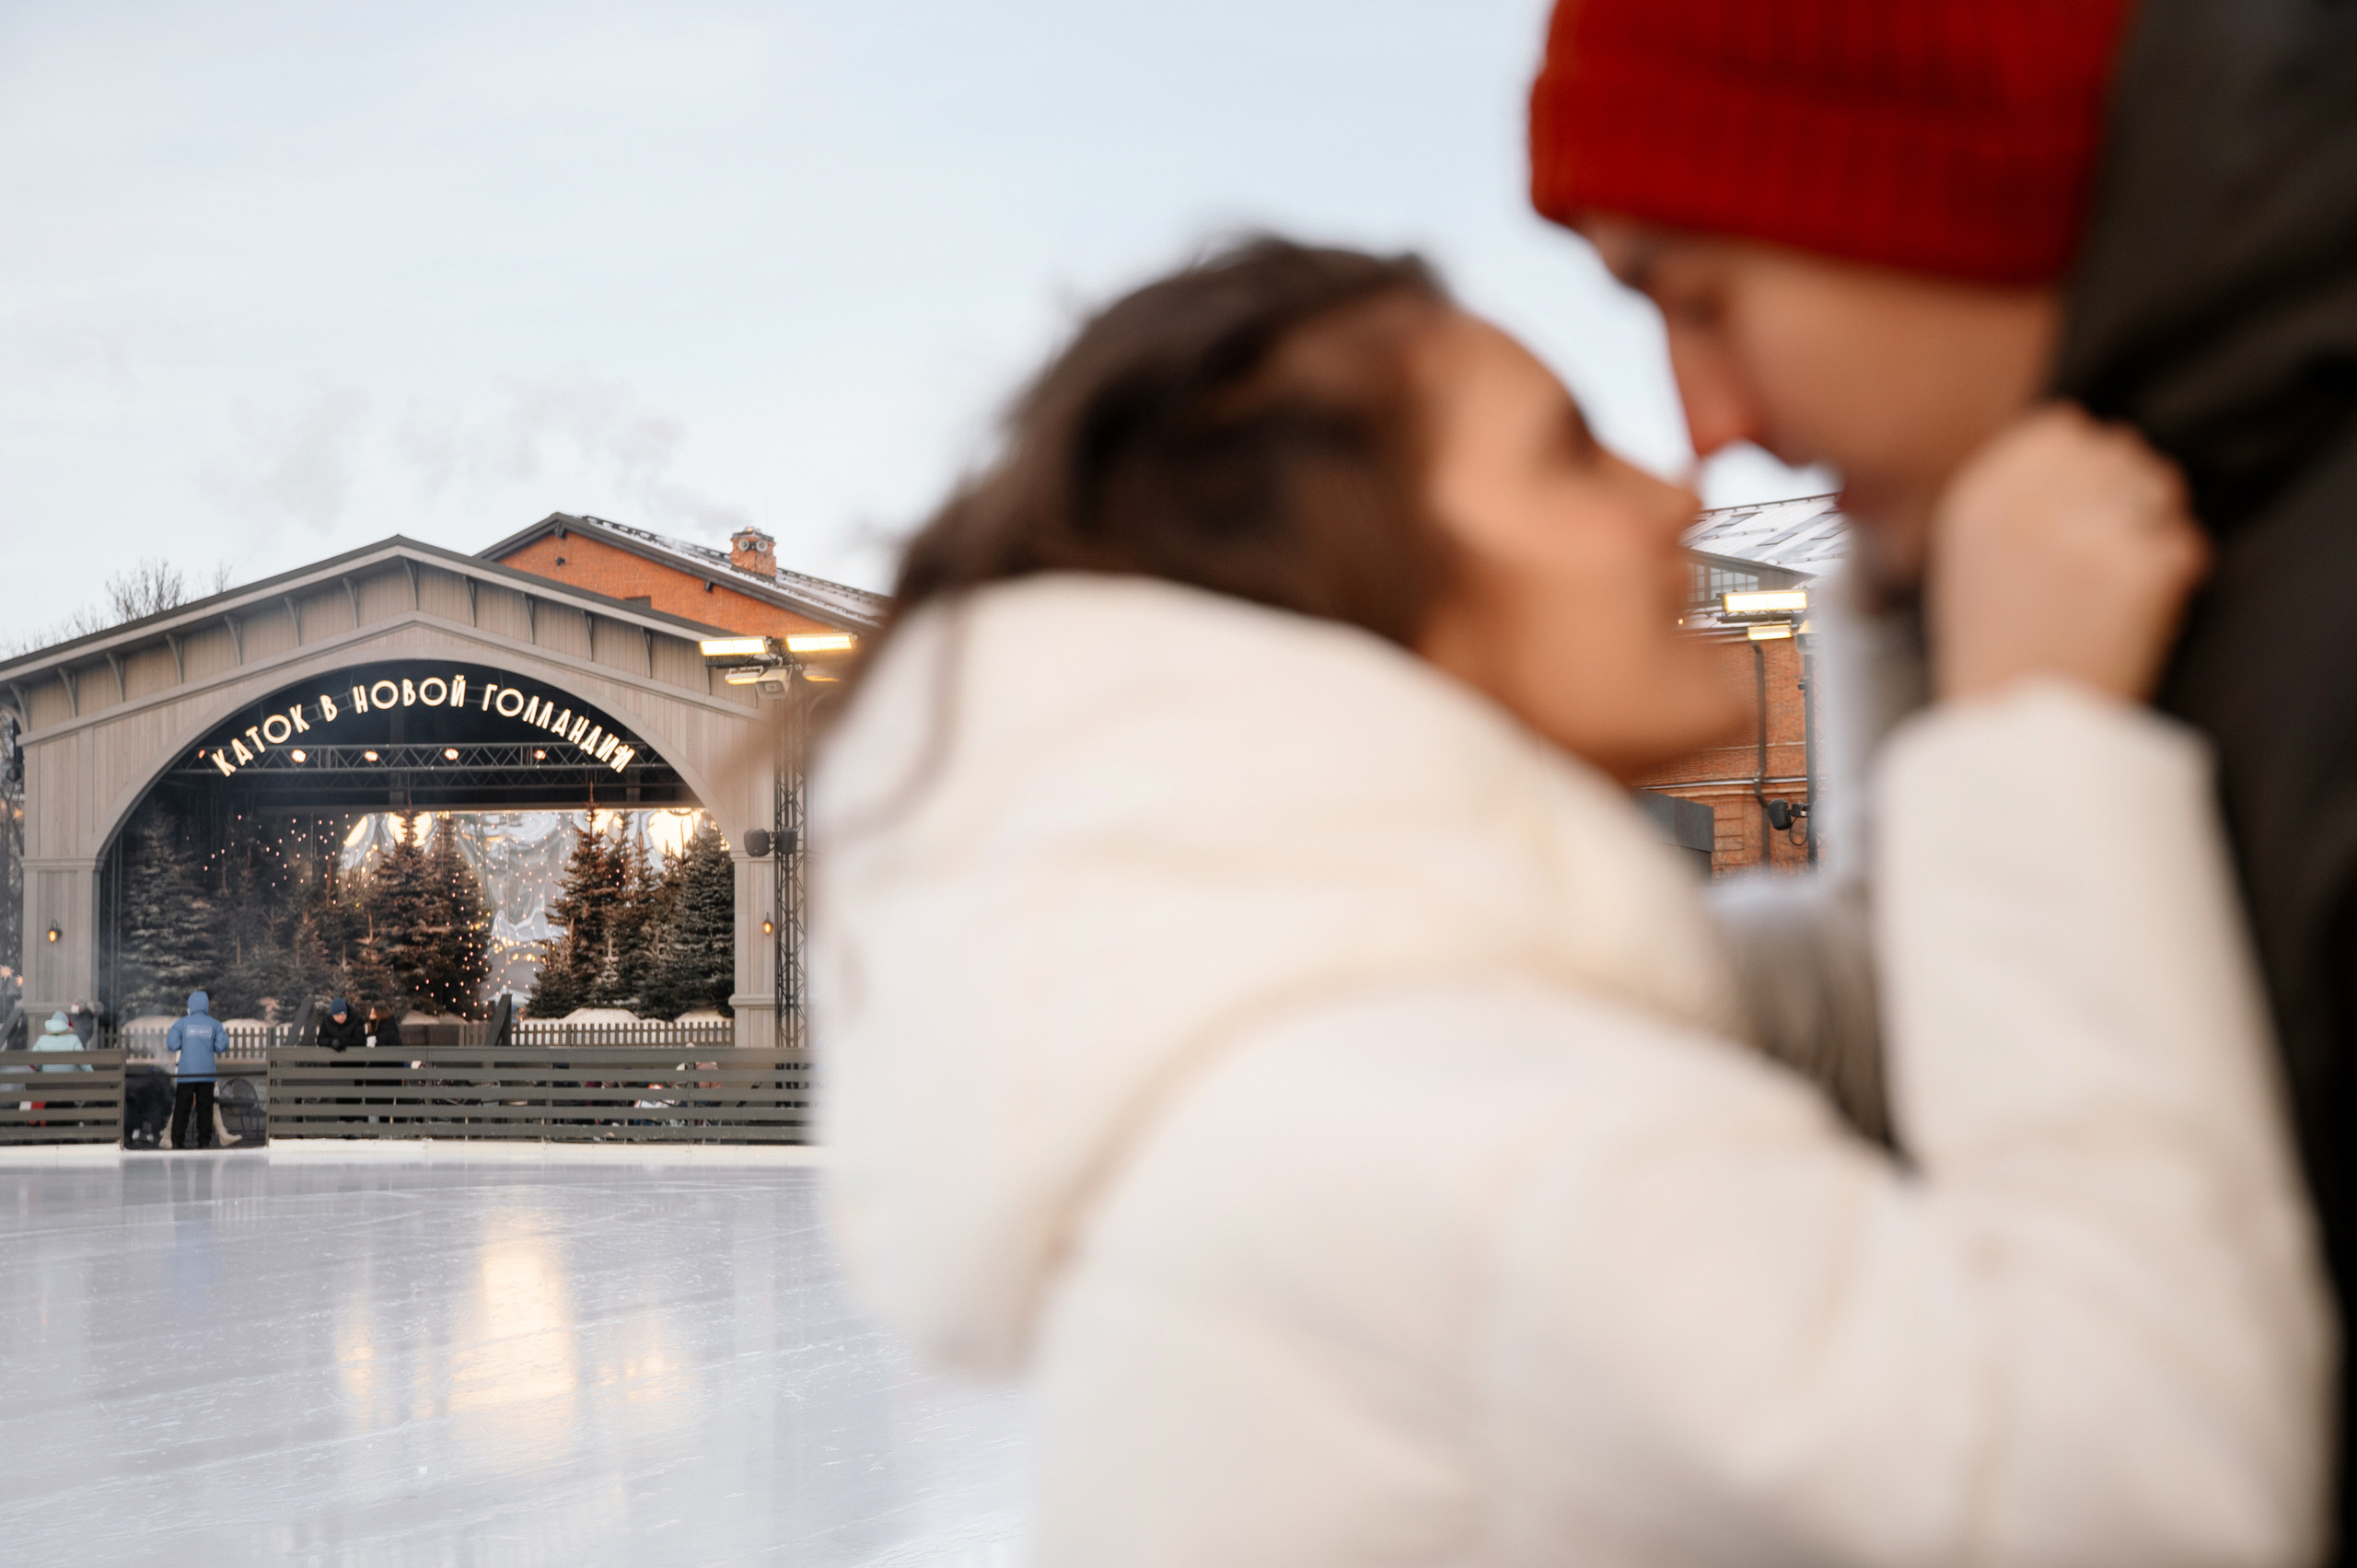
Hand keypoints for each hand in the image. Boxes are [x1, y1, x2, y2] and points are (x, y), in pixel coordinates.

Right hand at [1928, 404, 2208, 703]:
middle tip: (2109, 552)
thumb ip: (2011, 498)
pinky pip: (2185, 545)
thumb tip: (2079, 451)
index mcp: (1978, 499)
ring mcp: (2083, 533)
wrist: (2011, 731)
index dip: (2085, 466)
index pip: (2061, 429)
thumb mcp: (1968, 560)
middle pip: (2117, 452)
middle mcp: (2026, 505)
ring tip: (2122, 582)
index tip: (2085, 505)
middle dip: (2126, 495)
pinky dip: (2176, 579)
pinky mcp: (2135, 568)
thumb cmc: (1994, 655)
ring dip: (2154, 528)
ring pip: (2158, 488)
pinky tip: (2140, 613)